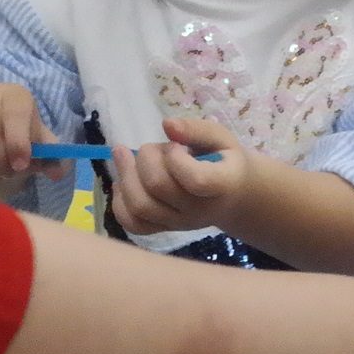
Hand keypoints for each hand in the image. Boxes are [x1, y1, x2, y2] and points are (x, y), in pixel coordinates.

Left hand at [107, 116, 244, 235]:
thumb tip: (167, 124)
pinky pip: (133, 224)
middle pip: (158, 187)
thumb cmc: (226, 163)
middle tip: (151, 147)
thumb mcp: (222, 139)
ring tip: (124, 156)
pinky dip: (120, 203)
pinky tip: (123, 182)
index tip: (176, 145)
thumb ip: (196, 130)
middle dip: (145, 157)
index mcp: (220, 185)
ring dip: (126, 175)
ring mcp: (179, 223)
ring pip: (140, 206)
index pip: (195, 179)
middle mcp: (198, 210)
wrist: (233, 199)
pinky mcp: (163, 229)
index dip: (176, 158)